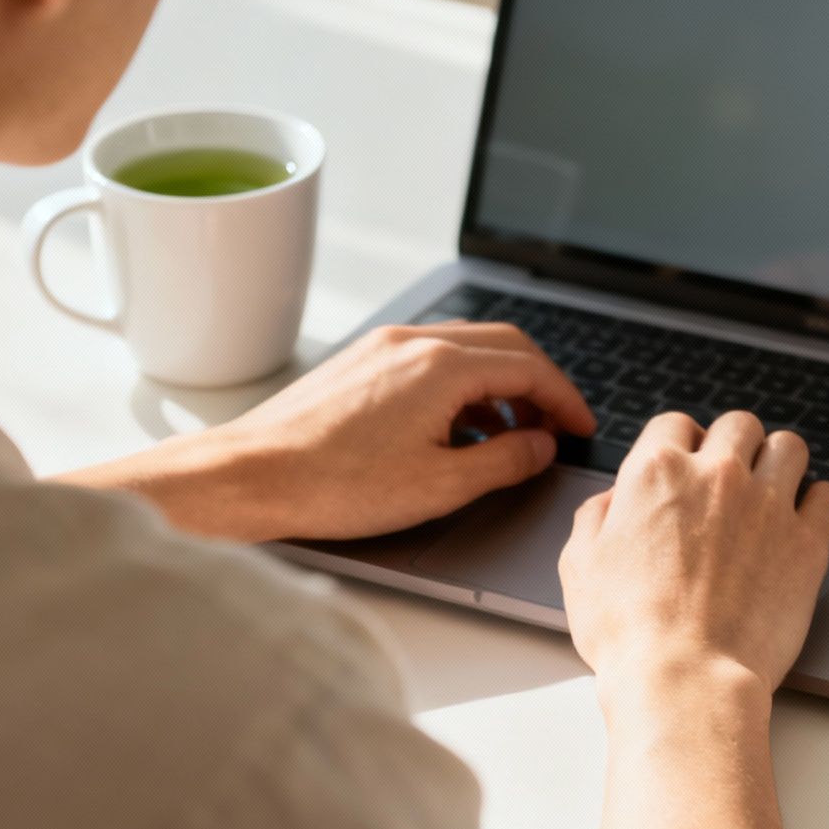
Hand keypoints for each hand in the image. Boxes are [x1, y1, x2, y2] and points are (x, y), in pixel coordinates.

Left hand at [220, 321, 597, 539]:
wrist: (249, 477)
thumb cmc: (333, 485)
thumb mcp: (439, 487)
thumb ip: (504, 462)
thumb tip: (539, 447)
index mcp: (439, 366)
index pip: (529, 366)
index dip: (565, 399)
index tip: (580, 429)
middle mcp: (411, 342)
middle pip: (501, 344)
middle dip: (537, 384)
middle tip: (554, 429)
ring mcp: (379, 347)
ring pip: (462, 349)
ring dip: (497, 384)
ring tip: (507, 435)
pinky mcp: (356, 363)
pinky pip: (425, 360)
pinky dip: (457, 386)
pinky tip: (453, 430)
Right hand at [559, 413, 828, 706]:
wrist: (685, 677)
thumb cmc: (628, 631)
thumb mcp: (580, 565)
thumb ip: (596, 517)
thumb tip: (613, 501)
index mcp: (657, 472)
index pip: (674, 423)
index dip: (678, 443)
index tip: (685, 463)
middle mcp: (716, 476)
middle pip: (738, 425)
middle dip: (731, 445)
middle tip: (728, 476)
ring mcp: (768, 505)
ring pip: (789, 446)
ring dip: (778, 462)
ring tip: (770, 489)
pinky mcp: (807, 542)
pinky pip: (828, 495)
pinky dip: (817, 502)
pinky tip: (802, 519)